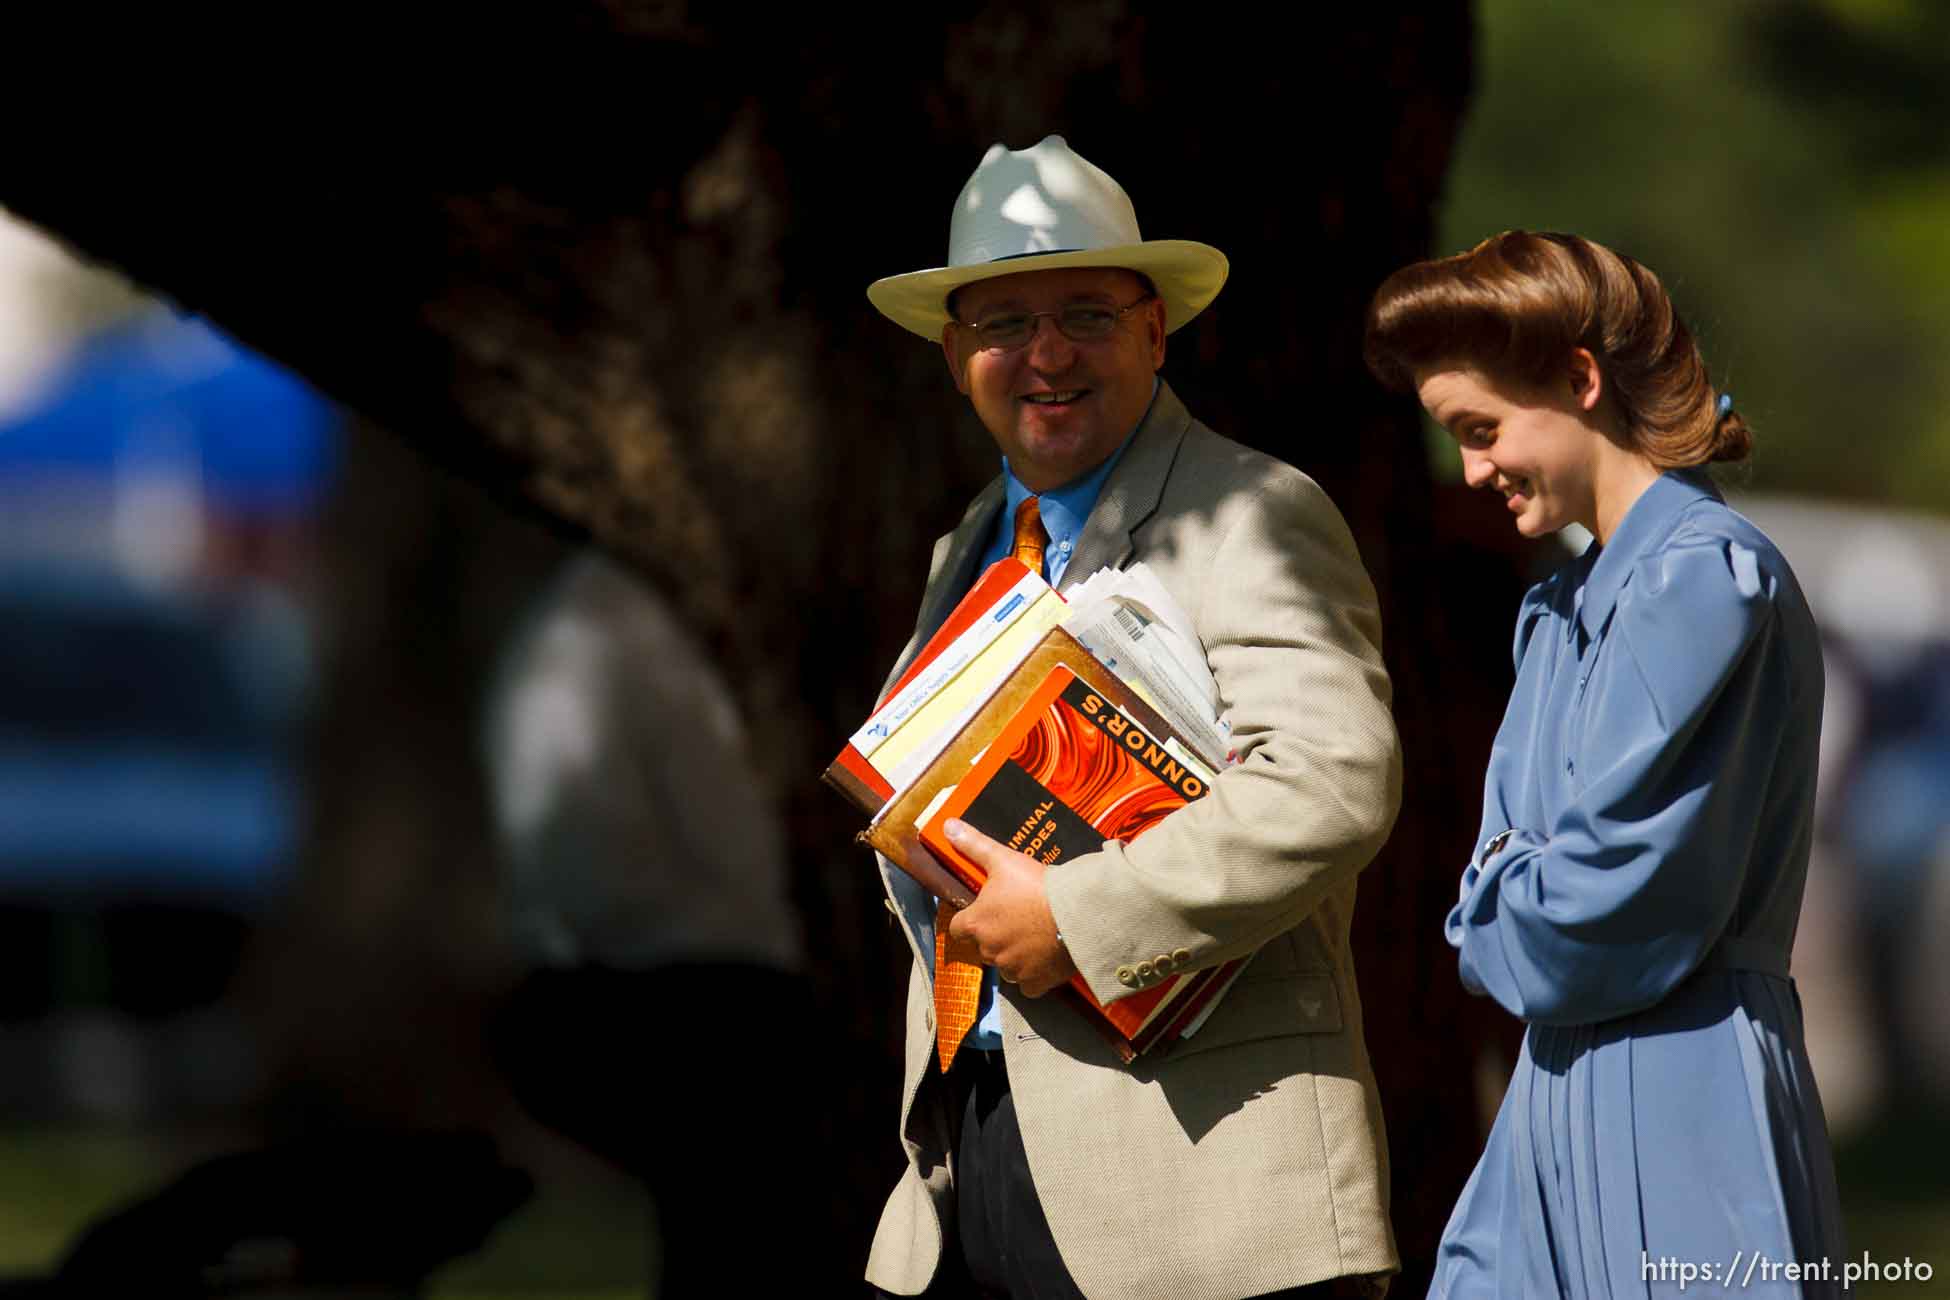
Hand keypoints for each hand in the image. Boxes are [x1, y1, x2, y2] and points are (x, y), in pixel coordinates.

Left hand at [944, 819, 1077, 996]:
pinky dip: (1033, 975)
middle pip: (983, 946)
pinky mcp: (1035, 983)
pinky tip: (1044, 958)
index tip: (985, 911)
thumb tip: (947, 826)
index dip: (970, 919)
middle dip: (995, 936)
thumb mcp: (1003, 860)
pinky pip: (1027, 984)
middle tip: (1016, 919)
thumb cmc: (1036, 885)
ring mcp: (1012, 969)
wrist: (1076, 912)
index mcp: (976, 923)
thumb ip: (973, 845)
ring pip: (1005, 966)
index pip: (958, 928)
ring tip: (1034, 936)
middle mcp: (989, 950)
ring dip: (1013, 955)